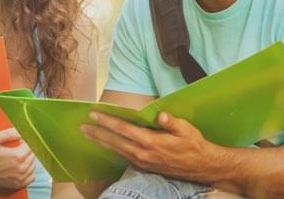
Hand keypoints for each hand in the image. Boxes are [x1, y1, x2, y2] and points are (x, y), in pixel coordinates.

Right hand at [0, 127, 34, 189]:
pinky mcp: (19, 183)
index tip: (18, 140)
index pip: (31, 144)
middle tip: (16, 147)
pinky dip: (29, 171)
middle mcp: (22, 168)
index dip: (25, 140)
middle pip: (33, 154)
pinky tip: (21, 166)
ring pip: (33, 165)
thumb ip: (9, 133)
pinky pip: (31, 176)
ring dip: (28, 159)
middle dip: (27, 149)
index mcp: (18, 156)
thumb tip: (21, 131)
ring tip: (17, 156)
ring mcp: (21, 177)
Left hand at [79, 111, 220, 180]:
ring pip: (116, 150)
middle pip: (114, 141)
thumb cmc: (194, 145)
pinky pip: (123, 157)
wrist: (201, 167)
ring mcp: (142, 162)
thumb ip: (171, 122)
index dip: (107, 121)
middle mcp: (143, 153)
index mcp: (151, 142)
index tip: (94, 115)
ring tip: (88, 135)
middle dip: (97, 133)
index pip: (124, 129)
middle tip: (82, 127)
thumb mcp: (186, 130)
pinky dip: (112, 150)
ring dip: (101, 142)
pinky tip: (106, 145)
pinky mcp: (144, 167)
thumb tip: (160, 116)